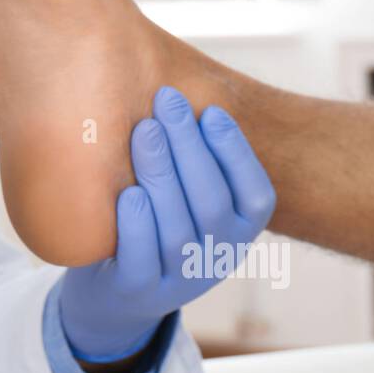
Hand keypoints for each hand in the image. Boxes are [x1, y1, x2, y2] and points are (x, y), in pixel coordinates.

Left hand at [59, 86, 276, 363]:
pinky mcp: (139, 292)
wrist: (117, 290)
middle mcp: (217, 257)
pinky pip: (142, 261)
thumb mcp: (187, 193)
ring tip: (144, 130)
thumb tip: (183, 80)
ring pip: (178, 230)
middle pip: (212, 203)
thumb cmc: (155, 220)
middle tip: (167, 100)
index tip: (211, 111)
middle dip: (190, 147)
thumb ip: (194, 153)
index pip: (256, 195)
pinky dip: (138, 225)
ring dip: (162, 175)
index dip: (236, 153)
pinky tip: (128, 193)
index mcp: (239, 231)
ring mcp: (179, 280)